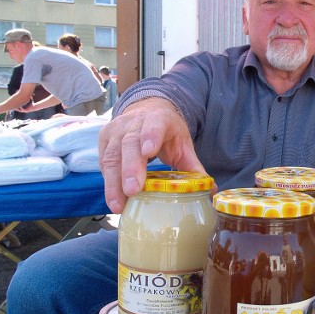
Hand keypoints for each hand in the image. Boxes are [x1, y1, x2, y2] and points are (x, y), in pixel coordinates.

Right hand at [99, 97, 210, 213]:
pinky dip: (107, 180)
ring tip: (118, 204)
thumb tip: (210, 190)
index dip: (150, 137)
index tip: (148, 152)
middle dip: (130, 168)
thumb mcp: (183, 144)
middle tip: (133, 190)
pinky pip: (104, 160)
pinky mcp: (105, 138)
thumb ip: (193, 166)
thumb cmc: (167, 131)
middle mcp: (134, 122)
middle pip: (129, 144)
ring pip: (112, 155)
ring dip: (113, 182)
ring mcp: (116, 129)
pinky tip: (113, 197)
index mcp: (159, 119)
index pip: (154, 126)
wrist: (147, 109)